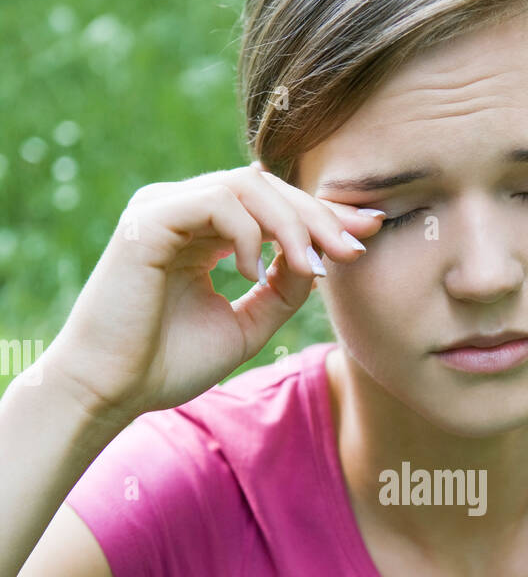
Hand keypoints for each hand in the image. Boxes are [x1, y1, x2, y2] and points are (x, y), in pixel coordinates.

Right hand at [46, 163, 384, 422]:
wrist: (111, 391)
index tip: (367, 234)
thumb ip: (281, 290)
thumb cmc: (167, 364)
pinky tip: (251, 272)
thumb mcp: (245, 325)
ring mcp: (163, 208)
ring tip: (313, 264)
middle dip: (319, 214)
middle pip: (267, 186)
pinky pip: (215, 202)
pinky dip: (246, 232)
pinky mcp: (148, 220)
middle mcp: (183, 210)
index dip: (323, 216)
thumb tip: (321, 258)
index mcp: (204, 232)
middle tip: (356, 245)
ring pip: (246, 185)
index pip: (272, 205)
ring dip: (291, 223)